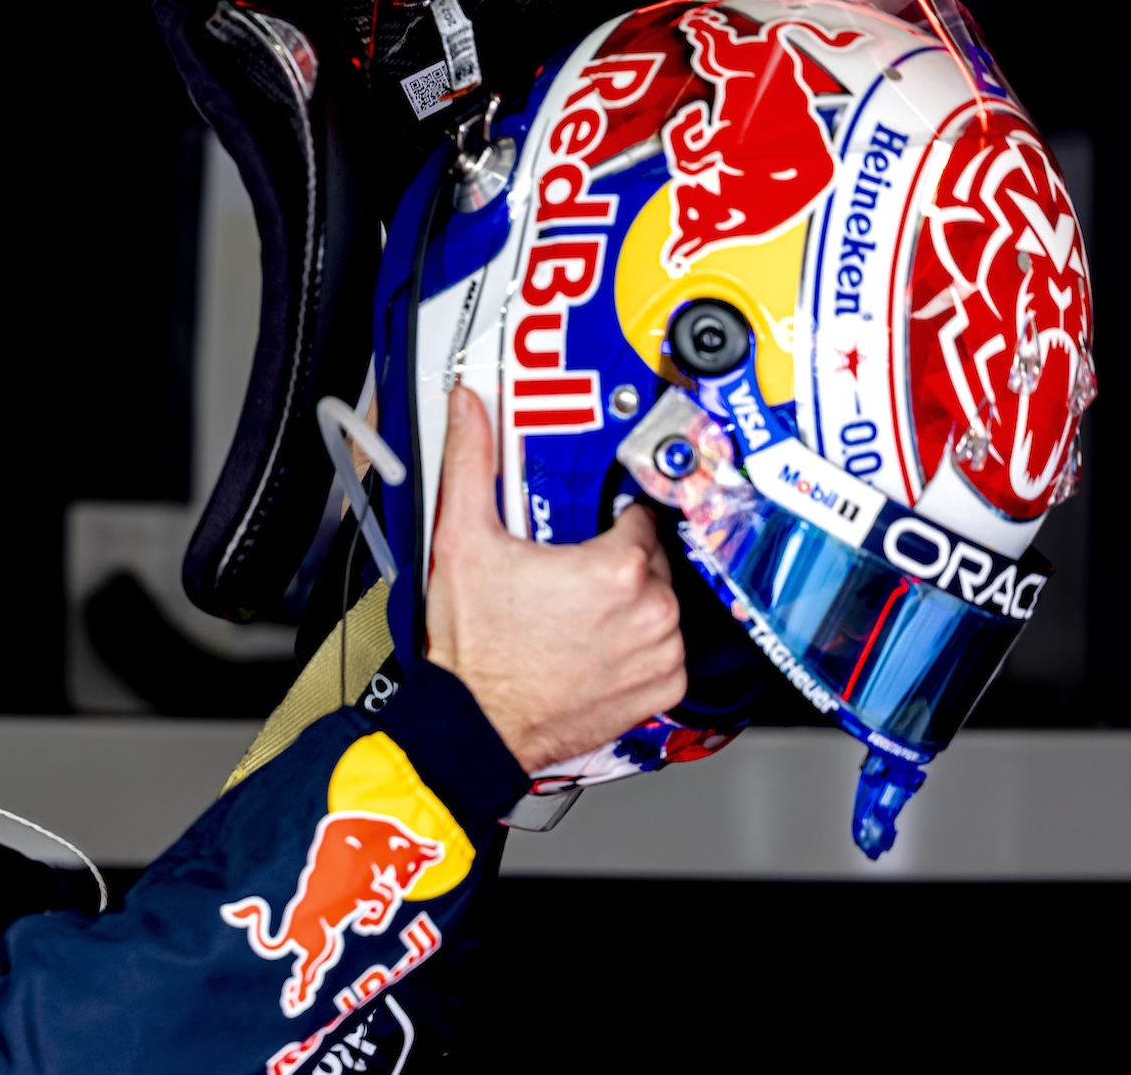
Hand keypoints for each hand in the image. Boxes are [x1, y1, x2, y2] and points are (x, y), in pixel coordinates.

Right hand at [425, 385, 685, 772]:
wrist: (476, 723)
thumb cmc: (475, 648)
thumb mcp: (463, 541)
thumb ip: (472, 462)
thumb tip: (470, 407)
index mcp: (617, 569)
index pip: (637, 518)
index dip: (607, 522)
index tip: (584, 534)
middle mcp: (652, 612)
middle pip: (652, 562)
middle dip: (618, 563)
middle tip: (571, 576)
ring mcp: (659, 655)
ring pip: (662, 606)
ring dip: (632, 605)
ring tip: (581, 614)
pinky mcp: (660, 692)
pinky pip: (667, 653)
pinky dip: (641, 648)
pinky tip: (599, 646)